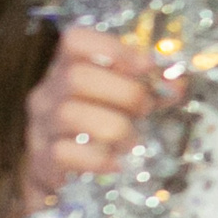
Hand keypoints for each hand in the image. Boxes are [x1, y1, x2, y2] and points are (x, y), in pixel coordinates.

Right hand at [22, 28, 172, 210]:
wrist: (68, 177)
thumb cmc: (105, 128)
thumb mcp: (127, 100)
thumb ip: (151, 85)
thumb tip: (177, 81)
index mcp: (68, 68)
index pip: (74, 40)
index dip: (114, 49)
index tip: (146, 66)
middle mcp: (48, 94)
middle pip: (77, 77)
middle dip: (125, 93)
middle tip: (146, 109)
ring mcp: (40, 128)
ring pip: (70, 114)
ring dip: (115, 127)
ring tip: (133, 139)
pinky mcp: (41, 162)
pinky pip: (64, 154)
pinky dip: (98, 158)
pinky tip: (116, 162)